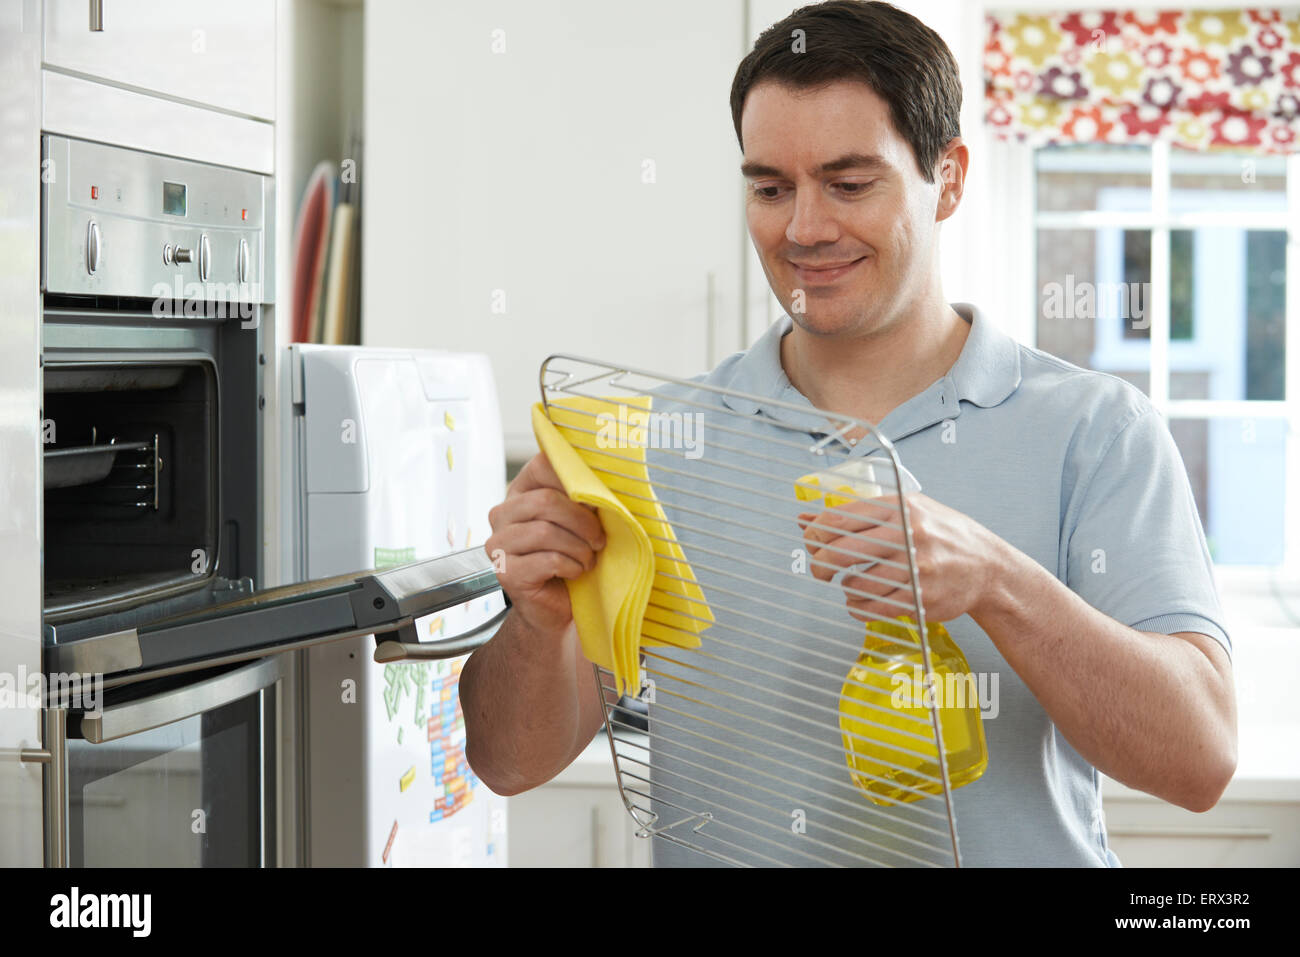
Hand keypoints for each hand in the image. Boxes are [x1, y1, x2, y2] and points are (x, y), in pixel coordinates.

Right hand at [484, 452, 605, 636]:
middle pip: (545, 501)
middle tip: (599, 540)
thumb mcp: (580, 523)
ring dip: (579, 548)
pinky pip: (547, 560)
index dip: (573, 479)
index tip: (596, 499)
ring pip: (545, 532)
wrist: (558, 608)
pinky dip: (571, 567)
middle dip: (582, 521)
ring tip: (587, 559)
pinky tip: (575, 573)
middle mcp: (502, 514)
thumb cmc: (571, 559)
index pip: (541, 466)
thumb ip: (584, 500)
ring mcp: (499, 544)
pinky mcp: (505, 572)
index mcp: (520, 492)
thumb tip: (604, 484)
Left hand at [797, 492, 998, 624]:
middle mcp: (908, 535)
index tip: (812, 542)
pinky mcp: (922, 598)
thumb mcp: (904, 511)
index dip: (816, 533)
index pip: (840, 518)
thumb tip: (805, 520)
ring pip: (856, 584)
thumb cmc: (942, 535)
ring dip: (845, 589)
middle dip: (820, 564)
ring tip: (851, 586)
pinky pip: (874, 608)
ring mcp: (917, 569)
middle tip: (820, 571)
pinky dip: (858, 608)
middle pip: (841, 552)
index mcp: (900, 508)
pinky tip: (860, 602)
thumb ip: (857, 515)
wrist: (988, 567)